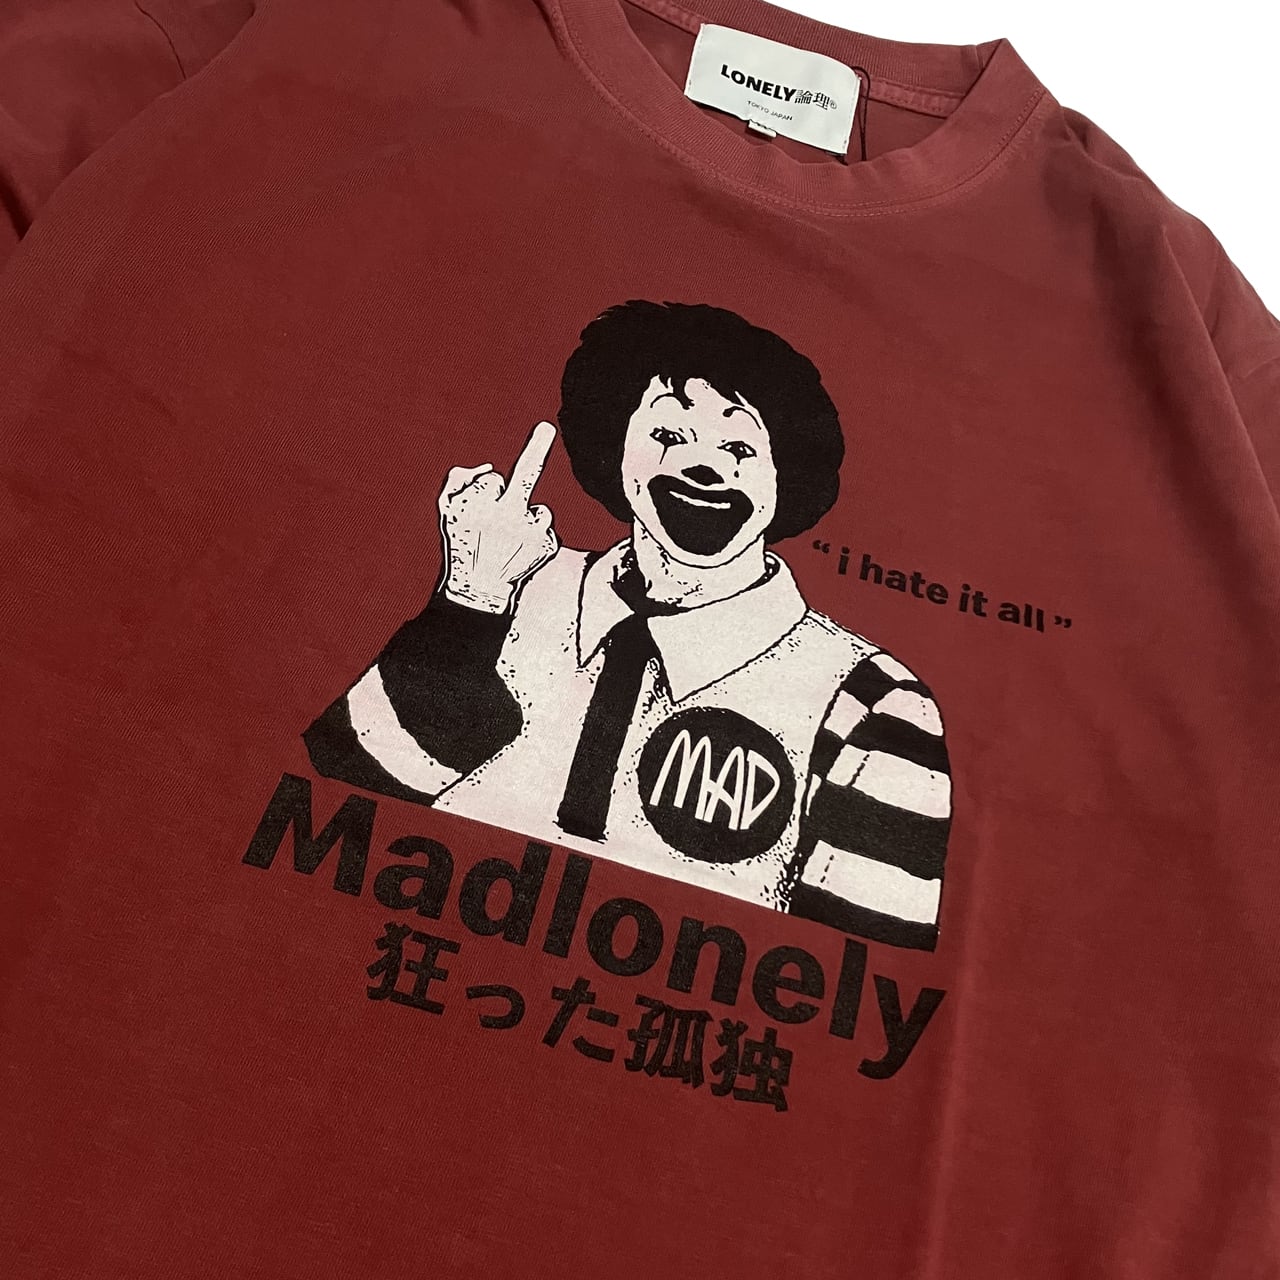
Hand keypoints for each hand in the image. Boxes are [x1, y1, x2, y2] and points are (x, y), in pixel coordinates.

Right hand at [439, 420, 558, 612]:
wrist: (479, 588)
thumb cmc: (461, 542)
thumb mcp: (447, 509)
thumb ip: (459, 479)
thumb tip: (490, 467)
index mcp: (476, 507)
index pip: (492, 481)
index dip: (486, 492)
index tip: (488, 496)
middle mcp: (503, 517)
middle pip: (525, 475)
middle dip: (536, 449)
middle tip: (546, 428)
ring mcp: (528, 533)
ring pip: (538, 509)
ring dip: (526, 520)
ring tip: (509, 544)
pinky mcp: (546, 546)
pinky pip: (546, 529)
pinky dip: (536, 537)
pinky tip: (521, 552)